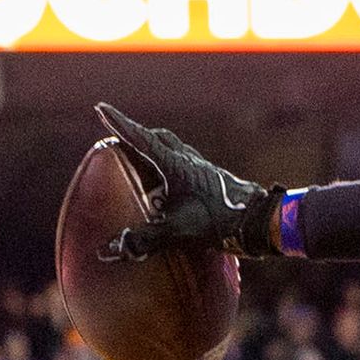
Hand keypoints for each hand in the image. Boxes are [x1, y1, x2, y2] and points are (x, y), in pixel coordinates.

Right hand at [92, 104, 279, 260]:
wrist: (258, 220)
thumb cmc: (219, 222)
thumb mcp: (177, 231)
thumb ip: (143, 240)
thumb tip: (108, 251)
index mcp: (176, 165)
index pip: (141, 139)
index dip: (119, 124)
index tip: (101, 108)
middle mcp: (189, 161)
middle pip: (158, 138)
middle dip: (137, 135)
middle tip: (119, 138)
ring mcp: (203, 169)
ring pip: (174, 148)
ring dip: (155, 149)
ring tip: (141, 161)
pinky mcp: (212, 180)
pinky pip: (185, 163)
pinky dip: (171, 166)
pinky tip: (171, 185)